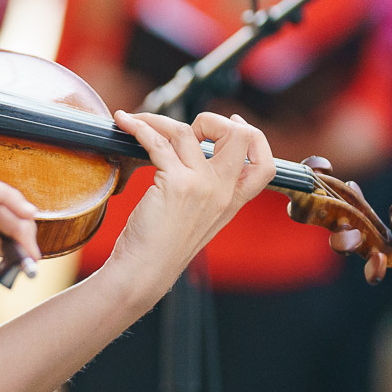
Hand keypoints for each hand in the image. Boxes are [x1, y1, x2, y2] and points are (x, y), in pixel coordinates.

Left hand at [106, 110, 275, 289]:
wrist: (145, 271)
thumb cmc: (162, 246)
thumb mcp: (198, 219)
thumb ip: (206, 190)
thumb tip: (193, 154)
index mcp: (232, 201)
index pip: (266, 164)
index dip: (253, 136)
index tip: (231, 122)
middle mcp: (223, 191)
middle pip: (240, 135)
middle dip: (212, 120)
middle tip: (186, 129)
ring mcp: (202, 185)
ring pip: (187, 131)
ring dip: (158, 120)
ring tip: (139, 122)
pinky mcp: (176, 183)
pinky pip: (157, 141)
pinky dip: (138, 127)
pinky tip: (125, 124)